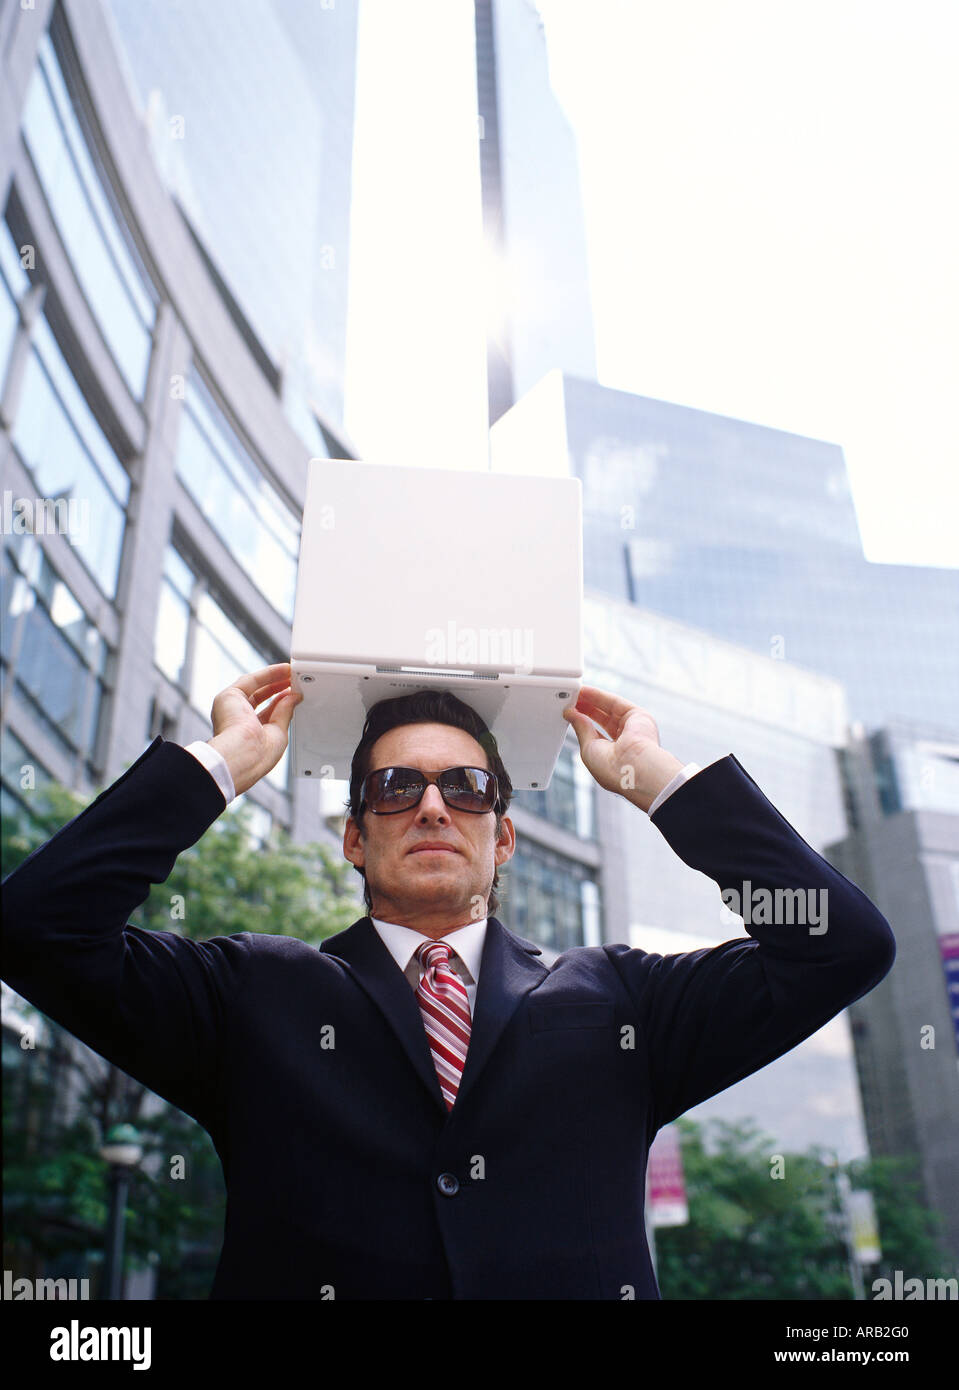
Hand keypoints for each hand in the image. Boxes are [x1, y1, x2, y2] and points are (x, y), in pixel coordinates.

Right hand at [207, 663, 302, 796]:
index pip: (265, 713)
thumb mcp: (279, 732)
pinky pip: (251, 679)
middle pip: (258, 697)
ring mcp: (231, 708)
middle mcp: (236, 720)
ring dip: (273, 678)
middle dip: (277, 688)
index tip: (293, 695)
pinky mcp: (228, 696)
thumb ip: (285, 712)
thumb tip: (294, 698)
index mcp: (248, 734)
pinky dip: (268, 673)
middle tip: (293, 681)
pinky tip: (283, 670)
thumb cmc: (258, 753)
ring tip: (291, 673)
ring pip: (254, 686)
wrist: (245, 753)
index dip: (280, 702)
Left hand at [562, 685, 683, 812]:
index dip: (582, 722)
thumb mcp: (588, 749)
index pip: (596, 734)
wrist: (632, 767)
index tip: (569, 713)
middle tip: (570, 700)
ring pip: (608, 709)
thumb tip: (571, 715)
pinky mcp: (639, 716)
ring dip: (591, 700)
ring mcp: (633, 728)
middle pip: (602, 719)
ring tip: (574, 693)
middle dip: (586, 708)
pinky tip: (585, 691)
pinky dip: (599, 696)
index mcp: (614, 755)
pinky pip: (615, 702)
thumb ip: (581, 729)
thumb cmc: (612, 769)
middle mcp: (625, 741)